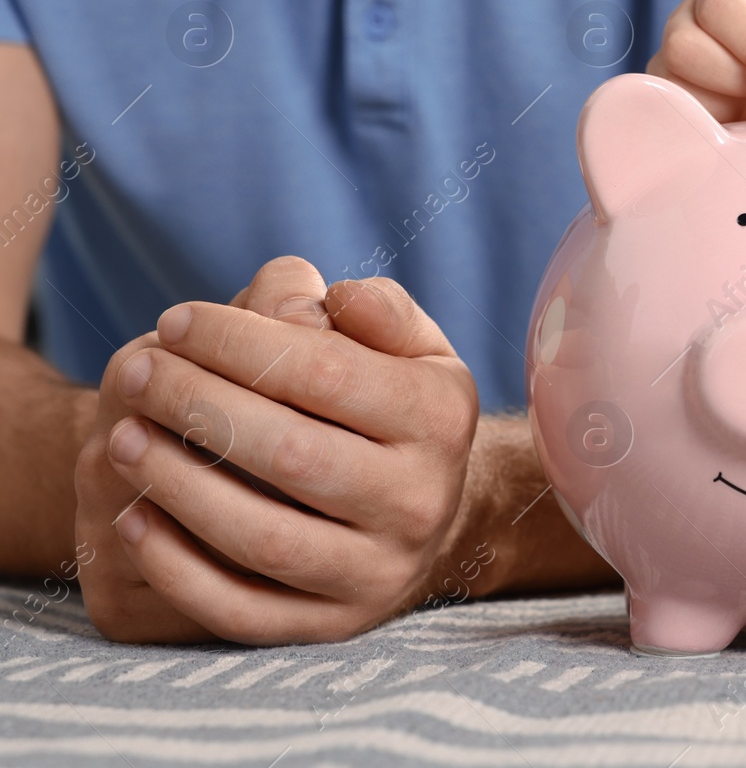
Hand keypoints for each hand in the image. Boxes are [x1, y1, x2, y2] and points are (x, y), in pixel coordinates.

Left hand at [74, 257, 478, 643]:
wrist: (422, 510)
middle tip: (137, 371)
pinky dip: (178, 568)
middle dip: (197, 405)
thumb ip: (376, 309)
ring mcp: (378, 574)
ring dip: (177, 485)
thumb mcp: (410, 345)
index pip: (327, 372)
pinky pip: (242, 611)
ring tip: (124, 437)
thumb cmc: (392, 405)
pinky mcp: (332, 627)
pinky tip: (133, 517)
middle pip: (291, 454)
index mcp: (441, 418)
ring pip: (263, 538)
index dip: (238, 341)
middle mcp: (422, 502)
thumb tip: (337, 299)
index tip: (175, 321)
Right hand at [646, 0, 745, 123]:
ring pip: (674, 88)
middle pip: (682, 46)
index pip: (720, 5)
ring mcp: (672, 65)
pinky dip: (711, 132)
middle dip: (735, 79)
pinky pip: (673, 123)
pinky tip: (739, 127)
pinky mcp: (670, 106)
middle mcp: (691, 19)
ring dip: (725, 108)